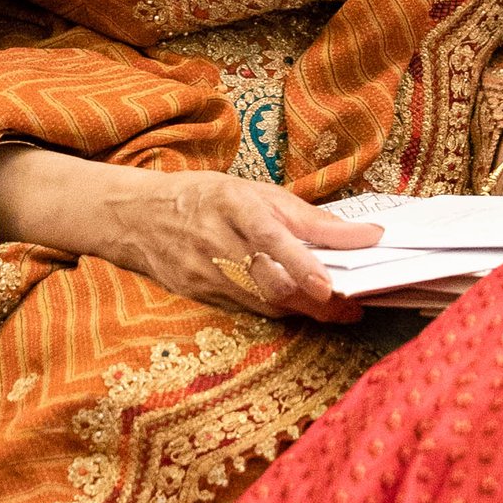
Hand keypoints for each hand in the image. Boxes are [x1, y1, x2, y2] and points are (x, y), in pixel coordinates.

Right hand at [0, 148, 375, 322]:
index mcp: (234, 206)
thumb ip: (308, 217)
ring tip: (337, 310)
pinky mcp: (201, 296)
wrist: (138, 217)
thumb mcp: (257, 191)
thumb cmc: (208, 197)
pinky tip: (301, 307)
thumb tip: (363, 235)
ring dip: (304, 309)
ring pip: (264, 302)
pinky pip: (249, 309)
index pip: (271, 238)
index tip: (332, 285)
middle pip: (271, 282)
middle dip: (315, 300)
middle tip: (352, 307)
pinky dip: (280, 309)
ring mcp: (206, 275)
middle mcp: (218, 243)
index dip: (301, 265)